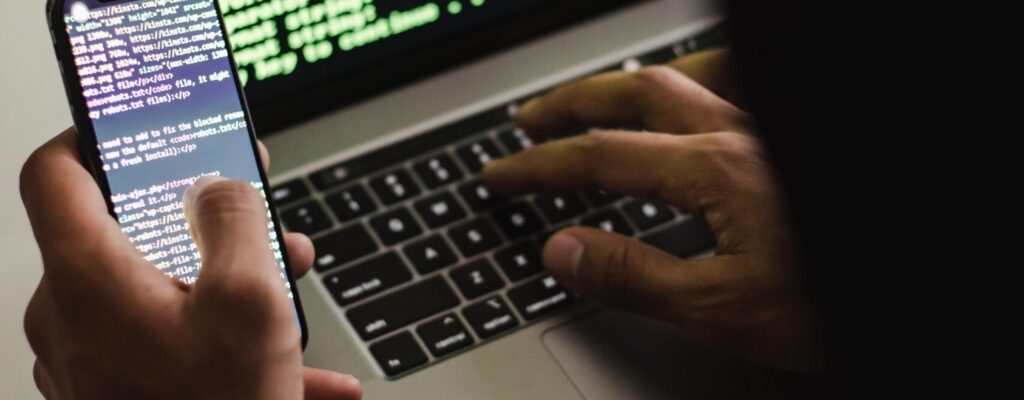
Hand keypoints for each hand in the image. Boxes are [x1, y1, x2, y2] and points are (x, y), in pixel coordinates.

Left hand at [21, 129, 361, 398]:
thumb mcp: (251, 297)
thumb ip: (233, 218)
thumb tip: (218, 186)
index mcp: (88, 280)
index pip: (54, 174)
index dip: (93, 136)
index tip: (132, 127)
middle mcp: (70, 317)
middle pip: (126, 234)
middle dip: (202, 222)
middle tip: (252, 214)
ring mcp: (87, 361)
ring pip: (156, 290)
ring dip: (223, 282)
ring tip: (287, 293)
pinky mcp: (112, 391)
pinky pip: (166, 342)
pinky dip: (220, 338)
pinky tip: (291, 363)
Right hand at [482, 52, 821, 370]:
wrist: (910, 286)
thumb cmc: (829, 300)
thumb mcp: (722, 308)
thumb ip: (636, 276)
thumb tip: (562, 251)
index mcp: (714, 171)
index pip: (602, 158)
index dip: (541, 166)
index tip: (501, 174)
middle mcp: (740, 134)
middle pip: (634, 95)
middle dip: (571, 106)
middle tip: (530, 122)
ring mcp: (766, 129)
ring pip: (684, 76)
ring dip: (627, 84)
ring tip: (597, 98)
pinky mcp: (785, 141)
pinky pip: (734, 84)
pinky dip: (695, 81)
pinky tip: (689, 97)